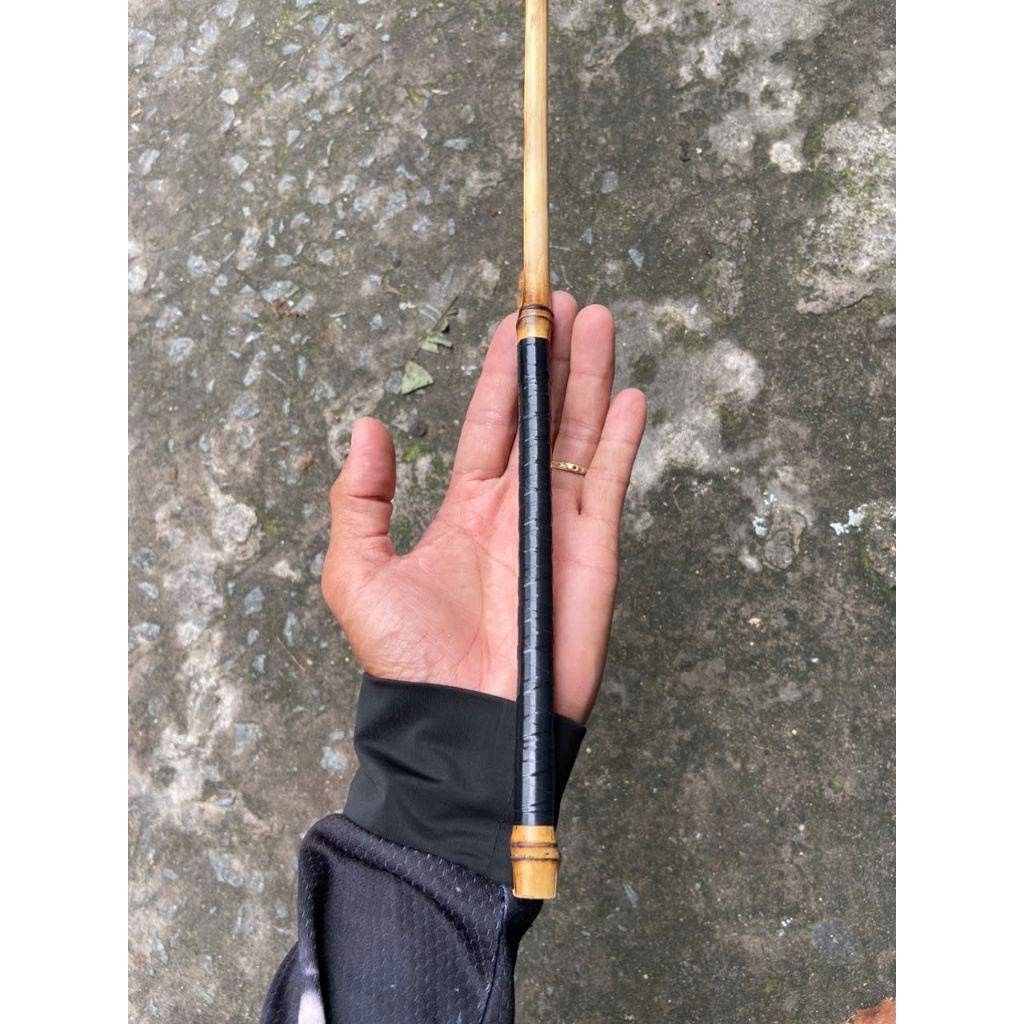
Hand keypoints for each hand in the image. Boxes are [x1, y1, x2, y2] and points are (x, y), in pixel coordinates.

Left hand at [321, 293, 645, 723]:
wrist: (462, 726)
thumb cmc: (408, 661)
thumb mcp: (358, 574)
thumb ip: (360, 500)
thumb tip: (368, 426)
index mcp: (467, 508)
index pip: (489, 422)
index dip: (500, 371)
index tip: (513, 320)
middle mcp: (517, 508)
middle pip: (540, 416)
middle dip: (551, 359)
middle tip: (560, 302)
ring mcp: (559, 527)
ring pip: (579, 436)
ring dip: (589, 379)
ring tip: (595, 321)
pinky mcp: (594, 552)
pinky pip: (609, 484)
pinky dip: (621, 440)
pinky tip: (626, 394)